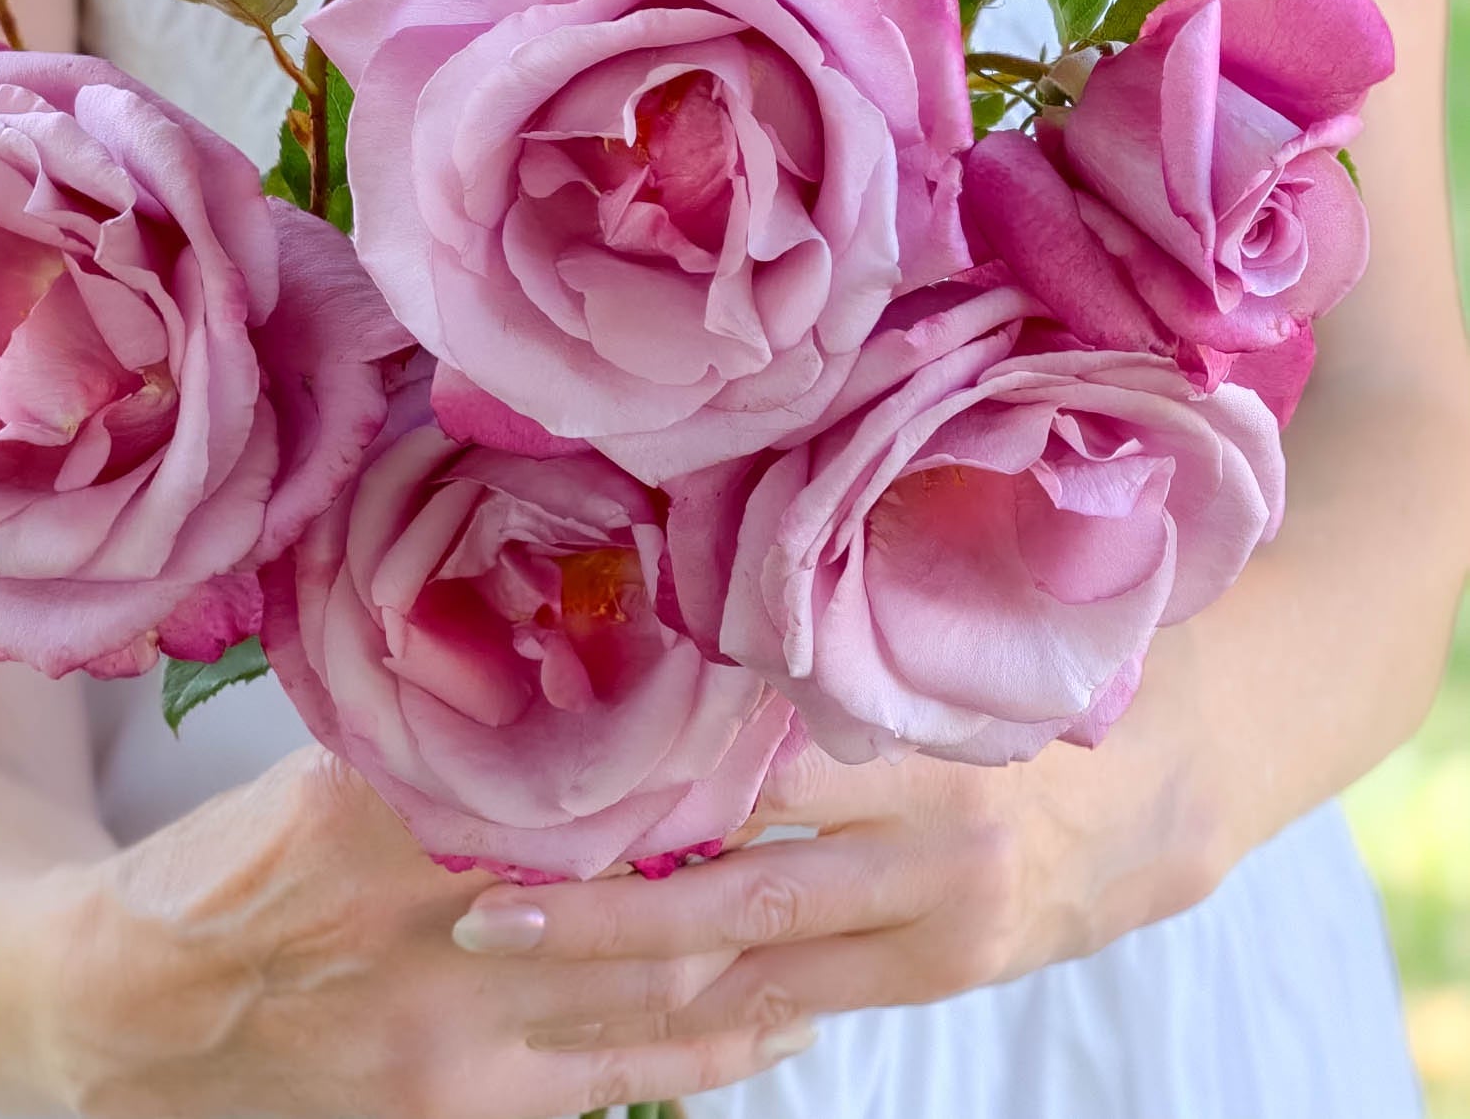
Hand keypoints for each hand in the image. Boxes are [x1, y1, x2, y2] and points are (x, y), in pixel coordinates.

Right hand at [33, 748, 817, 1118]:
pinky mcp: (458, 1111)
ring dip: (755, 941)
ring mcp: (449, 1040)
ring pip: (647, 991)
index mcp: (379, 822)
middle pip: (634, 885)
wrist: (123, 1017)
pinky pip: (619, 1083)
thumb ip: (433, 729)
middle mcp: (427, 935)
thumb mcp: (312, 768)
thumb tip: (551, 650)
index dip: (679, 743)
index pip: (567, 773)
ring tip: (845, 891)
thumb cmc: (221, 869)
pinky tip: (787, 1013)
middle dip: (747, 841)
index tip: (764, 704)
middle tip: (846, 791)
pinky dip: (713, 1047)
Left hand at [451, 728, 1219, 1046]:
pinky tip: (633, 1017)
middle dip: (599, 922)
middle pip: (732, 903)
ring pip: (753, 979)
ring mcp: (935, 932)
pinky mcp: (943, 978)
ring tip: (527, 980)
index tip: (526, 800)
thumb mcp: (948, 649)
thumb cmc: (1047, 679)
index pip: (752, 784)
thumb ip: (833, 669)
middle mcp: (927, 856)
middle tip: (481, 917)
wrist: (1184, 774)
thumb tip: (684, 657)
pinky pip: (804, 1010)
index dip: (636, 800)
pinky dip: (713, 1015)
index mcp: (923, 750)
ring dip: (633, 988)